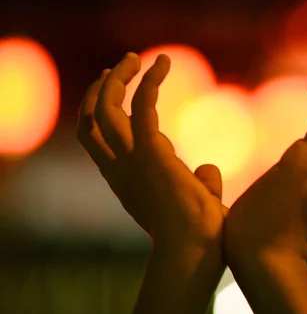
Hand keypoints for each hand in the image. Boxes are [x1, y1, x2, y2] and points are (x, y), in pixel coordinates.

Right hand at [77, 53, 226, 252]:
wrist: (194, 255)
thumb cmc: (200, 238)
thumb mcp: (194, 205)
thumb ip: (199, 184)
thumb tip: (208, 170)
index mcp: (127, 182)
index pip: (102, 141)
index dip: (106, 113)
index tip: (122, 91)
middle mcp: (120, 170)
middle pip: (92, 122)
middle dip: (101, 91)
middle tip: (119, 66)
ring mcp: (131, 161)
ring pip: (104, 110)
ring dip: (116, 79)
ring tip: (135, 57)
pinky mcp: (151, 152)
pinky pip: (143, 105)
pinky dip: (150, 80)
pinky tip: (163, 61)